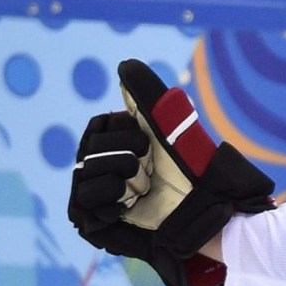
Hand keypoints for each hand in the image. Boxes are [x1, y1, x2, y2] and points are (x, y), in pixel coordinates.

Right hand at [69, 59, 275, 285]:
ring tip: (141, 188)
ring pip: (86, 172)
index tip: (148, 142)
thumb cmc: (190, 173)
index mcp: (116, 142)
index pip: (100, 124)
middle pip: (91, 147)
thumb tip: (125, 65)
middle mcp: (99, 166)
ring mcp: (92, 193)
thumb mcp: (172, 129)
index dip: (125, 131)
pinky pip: (84, 201)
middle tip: (148, 170)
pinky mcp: (90, 220)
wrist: (202, 213)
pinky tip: (128, 205)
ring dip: (122, 177)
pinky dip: (110, 198)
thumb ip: (150, 96)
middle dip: (126, 155)